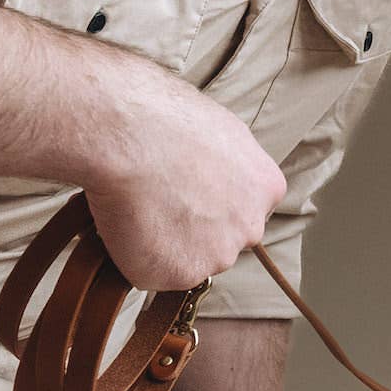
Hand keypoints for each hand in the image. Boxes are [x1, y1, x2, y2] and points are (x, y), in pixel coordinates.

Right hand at [85, 61, 287, 289]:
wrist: (128, 135)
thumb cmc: (163, 115)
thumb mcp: (216, 131)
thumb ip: (223, 164)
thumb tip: (203, 171)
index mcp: (267, 188)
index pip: (242, 209)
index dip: (209, 202)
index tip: (185, 192)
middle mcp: (251, 228)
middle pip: (221, 240)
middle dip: (193, 230)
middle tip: (156, 201)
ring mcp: (217, 256)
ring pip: (187, 259)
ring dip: (163, 244)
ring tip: (137, 206)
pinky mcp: (178, 275)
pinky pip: (150, 272)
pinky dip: (133, 256)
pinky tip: (123, 223)